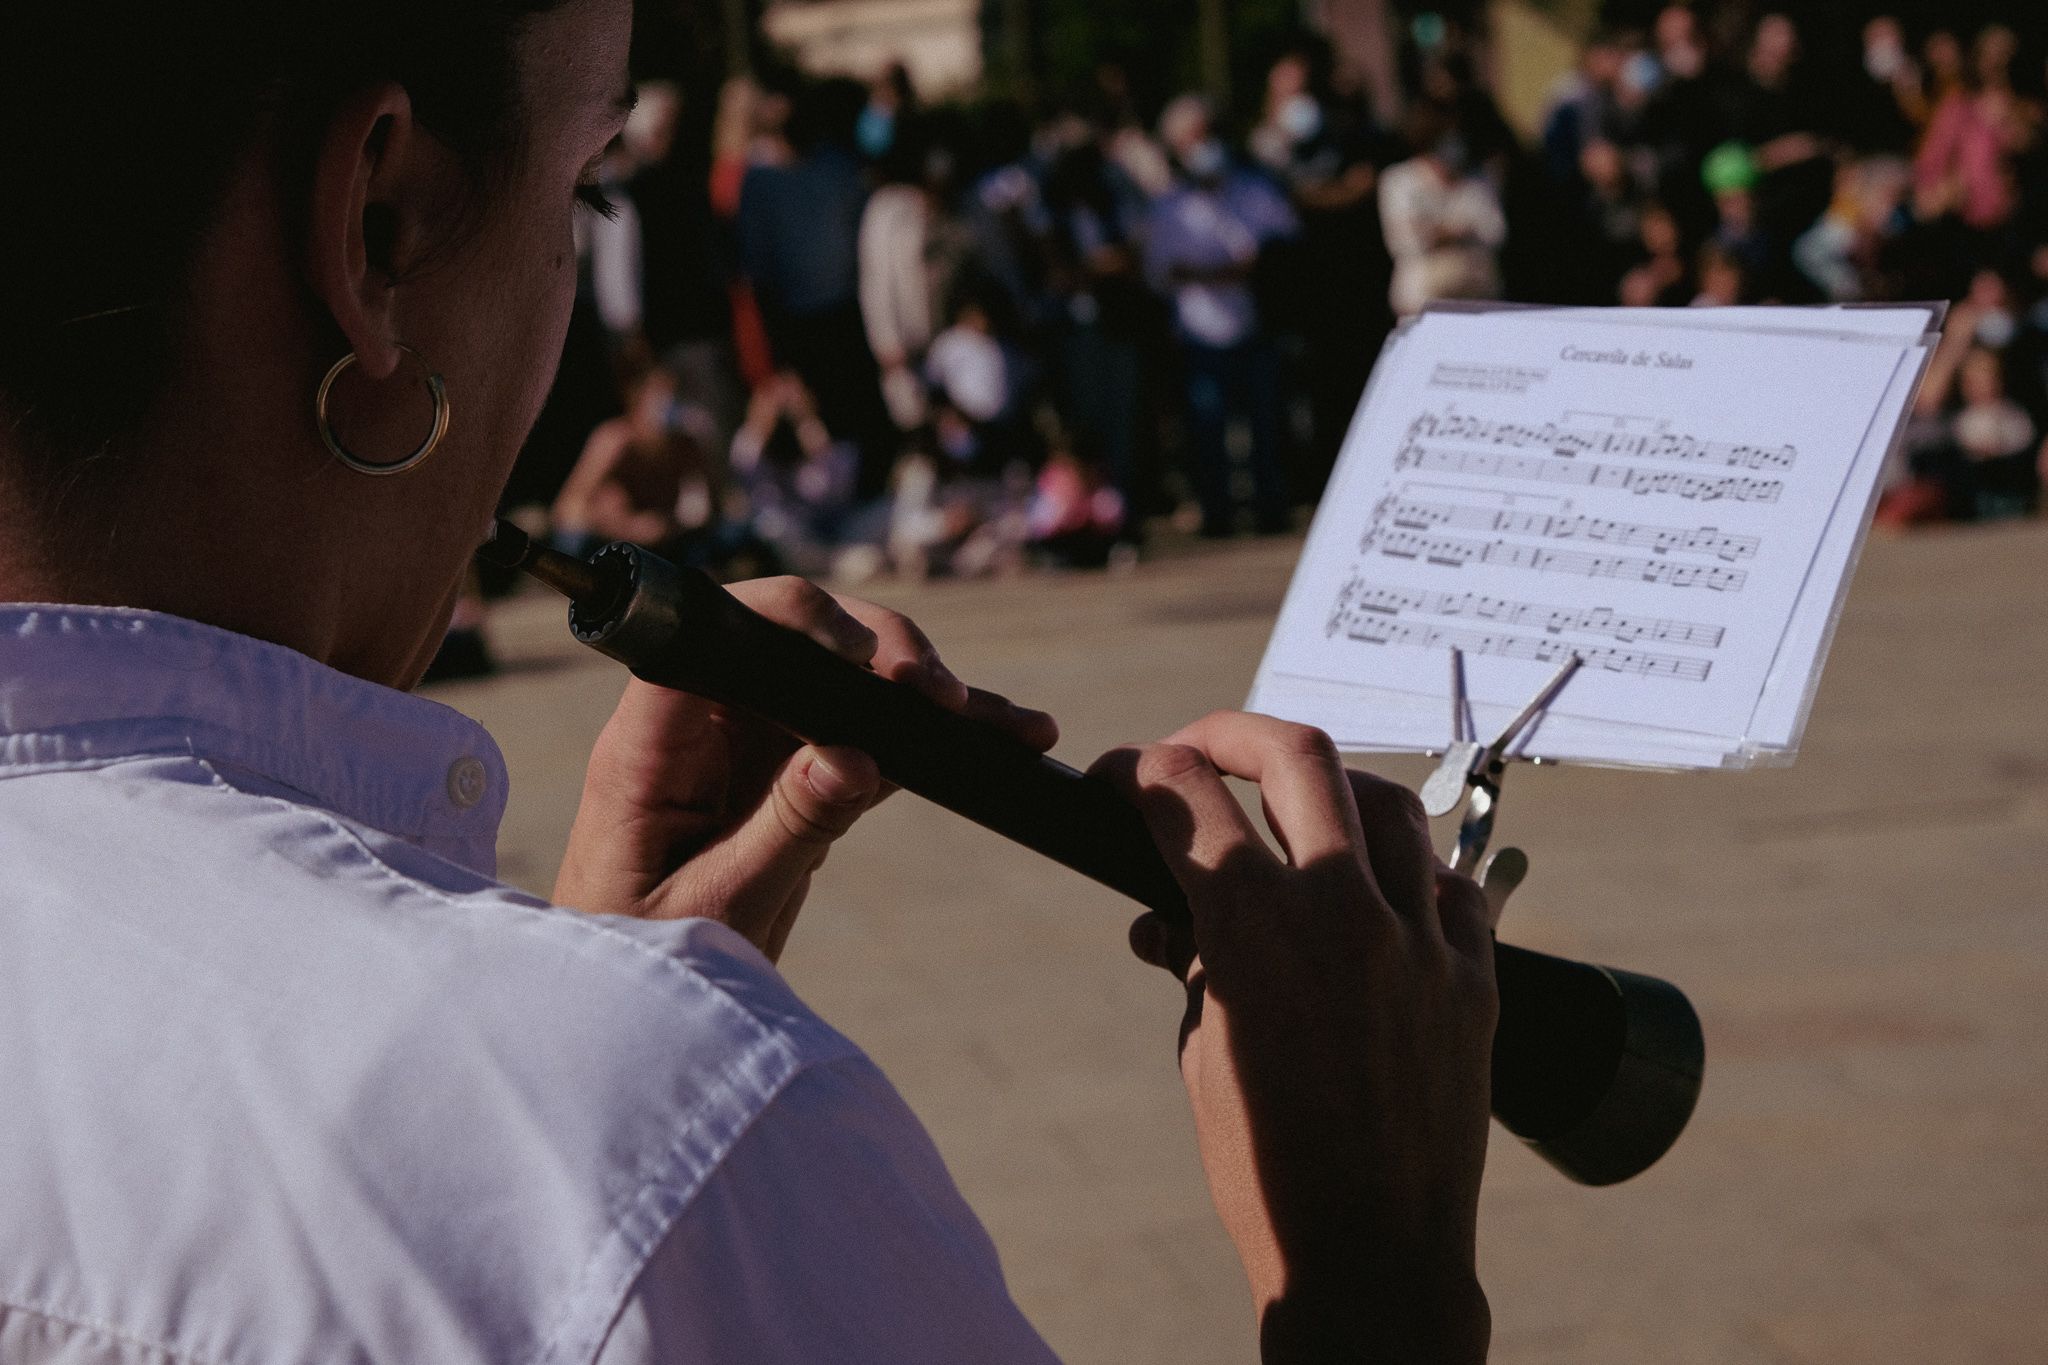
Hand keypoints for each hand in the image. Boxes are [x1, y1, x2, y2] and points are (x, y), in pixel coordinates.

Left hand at [554, 577, 1056, 960]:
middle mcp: (697, 728)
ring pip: (834, 683)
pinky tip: (989, 740)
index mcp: (650, 745)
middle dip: (875, 652)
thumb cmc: (644, 964)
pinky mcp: (783, 778)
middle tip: (945, 697)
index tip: (868, 659)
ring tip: (995, 720)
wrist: (632, 1015)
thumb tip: (857, 756)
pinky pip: (856, 737)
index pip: (714, 639)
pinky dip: (918, 741)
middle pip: (788, 644)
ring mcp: (743, 748)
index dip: (794, 624)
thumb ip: (785, 829)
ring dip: (913, 692)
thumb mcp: (717, 908)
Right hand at [1093, 712, 1496, 1363]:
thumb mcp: (1201, 1056)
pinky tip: (1374, 886)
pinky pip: (1447, 882)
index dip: (1142, 770)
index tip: (1124, 777)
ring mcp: (1421, 939)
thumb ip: (1192, 965)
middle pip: (1295, 755)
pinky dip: (1403, 867)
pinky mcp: (1475, 976)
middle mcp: (1343, 914)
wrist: (1374, 1260)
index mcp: (1254, 932)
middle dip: (1229, 732)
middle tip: (1195, 748)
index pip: (1187, 795)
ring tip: (1291, 804)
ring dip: (1327, 788)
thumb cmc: (1265, 1172)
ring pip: (1385, 801)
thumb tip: (1170, 920)